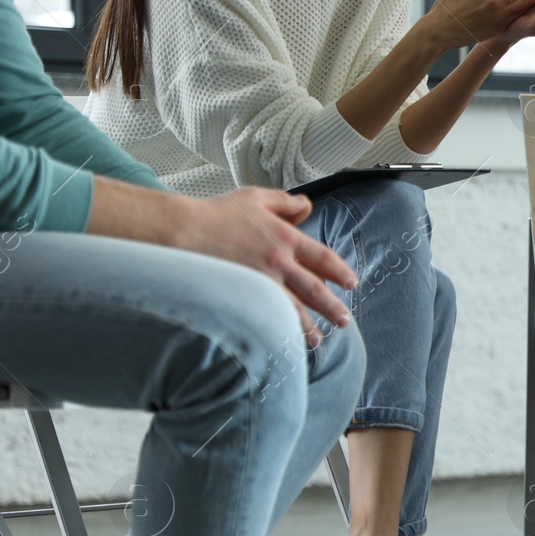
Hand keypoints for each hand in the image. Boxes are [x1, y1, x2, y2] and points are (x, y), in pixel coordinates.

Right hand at [177, 189, 358, 347]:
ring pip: (294, 308)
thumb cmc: (217, 213)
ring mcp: (261, 281)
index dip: (340, 272)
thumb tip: (306, 207)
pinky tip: (287, 338)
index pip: (322, 258)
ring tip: (320, 338)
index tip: (351, 283)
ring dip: (309, 325)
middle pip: (315, 289)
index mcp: (285, 237)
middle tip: (344, 319)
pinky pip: (269, 316)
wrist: (183, 230)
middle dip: (332, 307)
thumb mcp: (256, 197)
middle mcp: (279, 261)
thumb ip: (286, 202)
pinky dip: (281, 329)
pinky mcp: (243, 295)